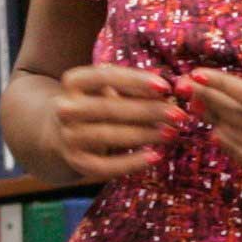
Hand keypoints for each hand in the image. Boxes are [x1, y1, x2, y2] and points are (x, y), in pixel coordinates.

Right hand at [48, 65, 178, 179]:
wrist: (62, 132)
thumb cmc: (97, 103)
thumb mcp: (109, 89)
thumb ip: (134, 88)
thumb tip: (167, 91)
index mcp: (73, 82)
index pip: (104, 76)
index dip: (135, 80)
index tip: (165, 86)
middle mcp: (65, 108)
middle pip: (109, 108)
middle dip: (148, 111)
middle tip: (179, 114)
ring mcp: (68, 136)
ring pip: (109, 135)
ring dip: (144, 135)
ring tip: (172, 133)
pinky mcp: (76, 161)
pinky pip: (105, 166)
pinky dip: (132, 162)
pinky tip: (156, 157)